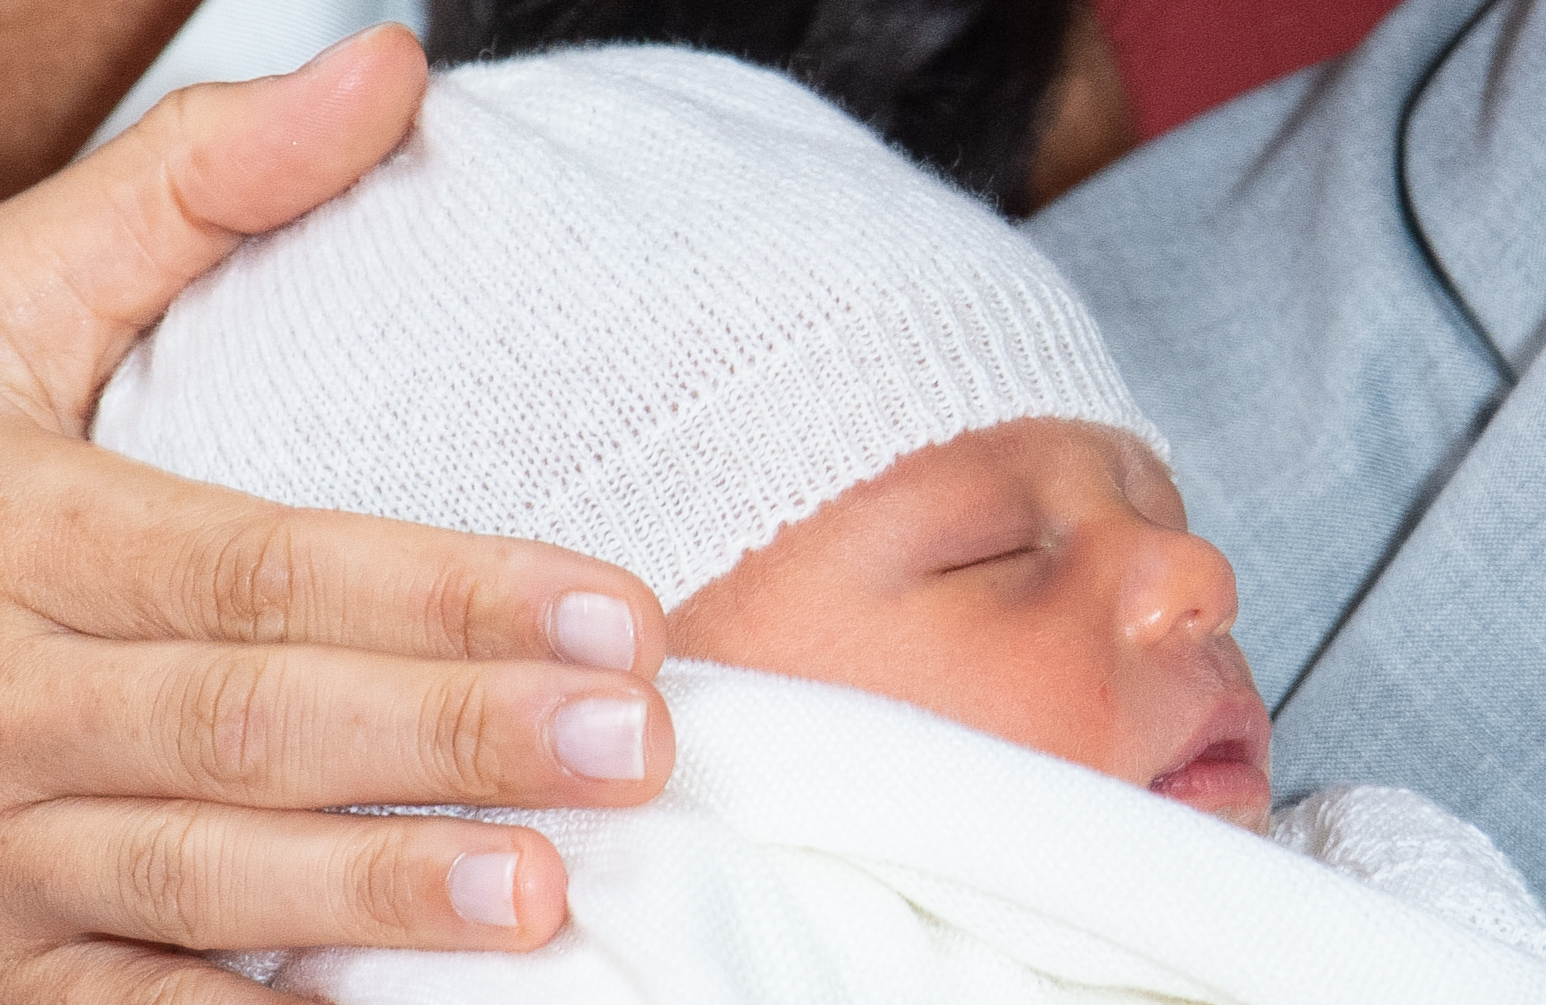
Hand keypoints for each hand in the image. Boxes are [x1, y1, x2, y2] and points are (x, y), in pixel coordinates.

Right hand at [0, 25, 673, 1002]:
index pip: (272, 563)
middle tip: (633, 752)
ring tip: (539, 904)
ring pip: (196, 873)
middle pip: (258, 719)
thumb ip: (200, 185)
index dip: (453, 591)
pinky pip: (115, 1002)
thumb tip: (386, 61)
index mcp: (28, 526)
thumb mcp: (18, 292)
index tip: (627, 612)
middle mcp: (5, 691)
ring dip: (370, 894)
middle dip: (450, 740)